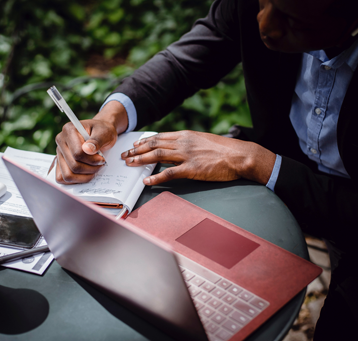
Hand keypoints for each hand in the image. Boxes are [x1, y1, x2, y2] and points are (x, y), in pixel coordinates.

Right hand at [54, 100, 127, 183]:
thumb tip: (88, 150)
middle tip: (100, 164)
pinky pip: (62, 178)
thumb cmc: (102, 131)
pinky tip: (86, 174)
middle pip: (73, 166)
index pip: (77, 153)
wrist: (99, 132)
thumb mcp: (104, 133)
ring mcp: (59, 152)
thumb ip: (97, 141)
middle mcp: (61, 141)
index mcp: (69, 130)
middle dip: (91, 168)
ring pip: (68, 175)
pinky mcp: (60, 162)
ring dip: (84, 176)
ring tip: (94, 169)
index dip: (92, 160)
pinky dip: (76, 180)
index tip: (101, 158)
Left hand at [120, 130, 275, 185]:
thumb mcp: (203, 141)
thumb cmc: (224, 149)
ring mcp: (187, 155)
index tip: (134, 145)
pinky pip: (169, 173)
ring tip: (129, 164)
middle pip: (154, 144)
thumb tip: (176, 148)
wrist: (239, 155)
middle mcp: (183, 143)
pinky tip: (147, 180)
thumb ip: (188, 143)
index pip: (159, 137)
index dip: (144, 141)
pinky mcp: (192, 169)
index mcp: (186, 135)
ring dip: (141, 159)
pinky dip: (156, 176)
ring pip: (157, 155)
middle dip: (137, 150)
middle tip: (125, 155)